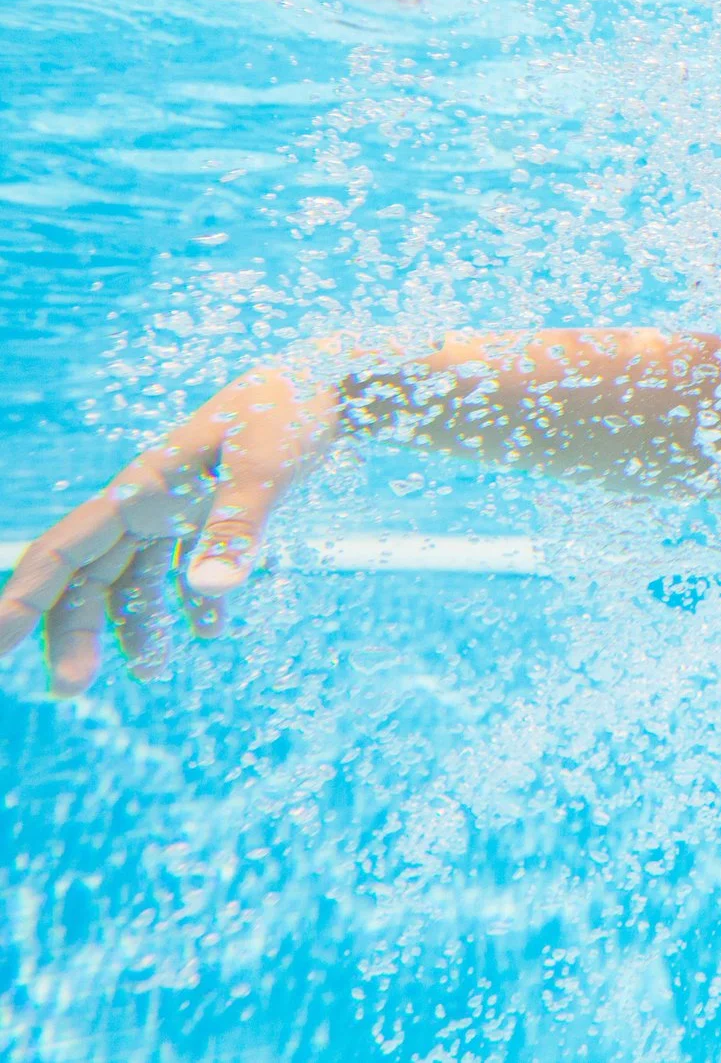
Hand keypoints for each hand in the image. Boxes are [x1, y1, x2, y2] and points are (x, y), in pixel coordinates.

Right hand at [0, 365, 341, 694]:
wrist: (338, 383)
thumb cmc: (294, 412)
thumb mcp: (265, 470)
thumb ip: (236, 528)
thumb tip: (209, 589)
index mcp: (142, 486)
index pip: (63, 548)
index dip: (26, 597)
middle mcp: (150, 499)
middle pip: (94, 573)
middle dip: (76, 630)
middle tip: (70, 689)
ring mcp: (181, 507)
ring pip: (140, 575)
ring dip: (138, 623)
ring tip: (152, 672)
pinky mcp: (217, 511)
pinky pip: (188, 565)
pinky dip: (195, 600)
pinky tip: (213, 632)